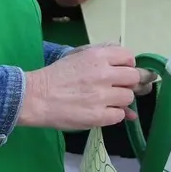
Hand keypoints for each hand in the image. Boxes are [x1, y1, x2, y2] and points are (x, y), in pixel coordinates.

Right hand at [18, 44, 140, 129]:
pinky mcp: (100, 116)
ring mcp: (103, 96)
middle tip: (114, 87)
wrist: (36, 97)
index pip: (129, 57)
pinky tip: (100, 111)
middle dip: (127, 82)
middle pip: (134, 77)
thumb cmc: (56, 75)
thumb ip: (104, 55)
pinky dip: (113, 115)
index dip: (126, 65)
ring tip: (104, 101)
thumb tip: (129, 67)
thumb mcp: (78, 55)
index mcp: (98, 56)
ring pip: (129, 97)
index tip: (119, 71)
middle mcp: (104, 74)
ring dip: (120, 100)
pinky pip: (120, 115)